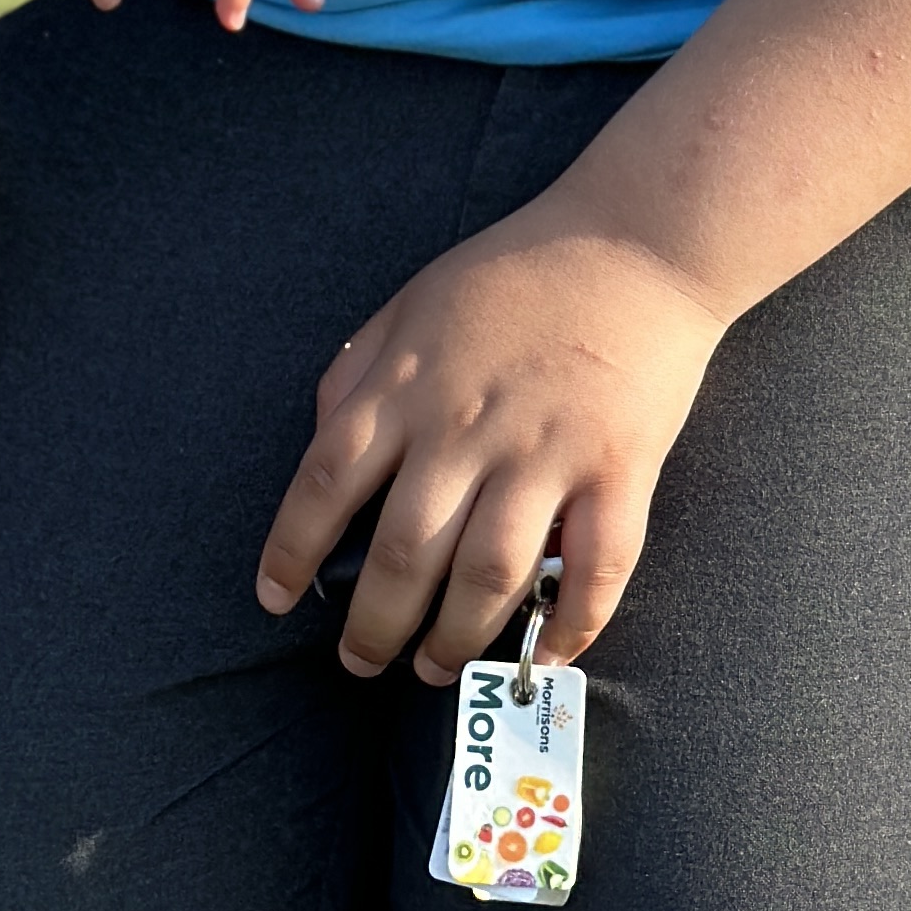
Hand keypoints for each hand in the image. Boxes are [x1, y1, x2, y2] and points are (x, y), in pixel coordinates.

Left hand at [253, 205, 727, 680]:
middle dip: (373, 624)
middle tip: (361, 664)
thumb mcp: (412, 300)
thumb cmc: (517, 272)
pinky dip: (569, 625)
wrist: (636, 241)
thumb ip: (359, 369)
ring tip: (433, 669)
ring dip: (454, 638)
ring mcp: (546, 452)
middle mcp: (468, 426)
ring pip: (488, 575)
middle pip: (404, 549)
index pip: (326, 479)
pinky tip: (541, 655)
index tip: (274, 598)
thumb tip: (320, 436)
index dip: (292, 549)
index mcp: (409, 383)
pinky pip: (595, 568)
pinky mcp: (618, 469)